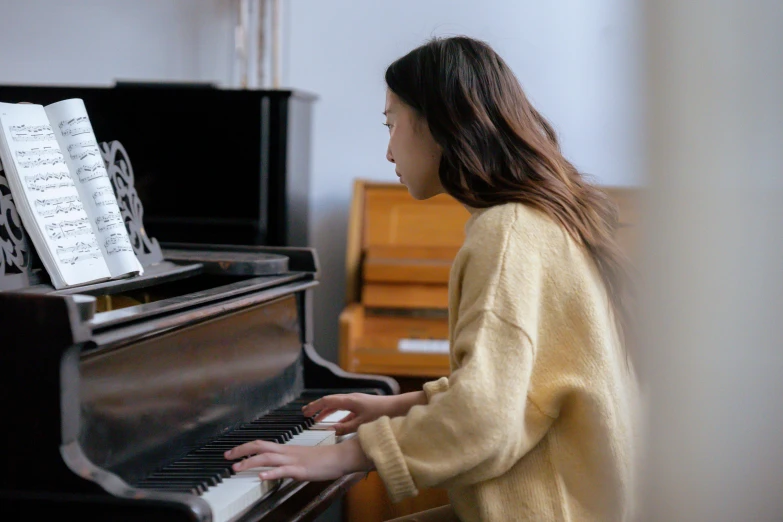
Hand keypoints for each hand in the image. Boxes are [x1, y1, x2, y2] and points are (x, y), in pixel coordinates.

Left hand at [224, 437, 372, 481]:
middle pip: (260, 447)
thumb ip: (287, 462)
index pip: (261, 444)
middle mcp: (287, 452)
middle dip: (241, 451)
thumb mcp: (301, 459)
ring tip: (236, 467)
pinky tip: (261, 477)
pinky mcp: (301, 469)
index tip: (232, 452)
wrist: (340, 457)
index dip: (245, 447)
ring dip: (250, 462)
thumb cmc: (323, 459)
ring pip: (268, 458)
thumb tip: (274, 467)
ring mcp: (293, 460)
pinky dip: (271, 473)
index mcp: (286, 450)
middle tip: (226, 456)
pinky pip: (283, 470)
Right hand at [302, 393, 398, 434]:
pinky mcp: (362, 407)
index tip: (305, 413)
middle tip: (306, 414)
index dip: (315, 406)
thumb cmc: (381, 414)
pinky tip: (336, 425)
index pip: (327, 401)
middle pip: (330, 402)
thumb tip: (332, 430)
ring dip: (327, 412)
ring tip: (317, 419)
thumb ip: (346, 428)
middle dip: (317, 408)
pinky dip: (338, 417)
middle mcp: (351, 399)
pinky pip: (345, 411)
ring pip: (337, 406)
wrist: (397, 408)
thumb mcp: (362, 424)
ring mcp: (356, 402)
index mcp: (349, 401)